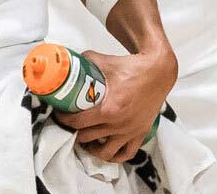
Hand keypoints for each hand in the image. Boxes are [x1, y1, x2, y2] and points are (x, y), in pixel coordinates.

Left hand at [56, 48, 172, 162]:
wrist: (158, 71)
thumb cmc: (130, 66)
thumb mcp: (101, 61)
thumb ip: (81, 64)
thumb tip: (64, 65)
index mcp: (109, 109)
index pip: (77, 122)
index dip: (62, 120)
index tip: (58, 114)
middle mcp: (120, 124)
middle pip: (86, 137)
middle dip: (73, 132)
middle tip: (67, 125)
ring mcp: (131, 131)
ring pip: (105, 152)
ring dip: (91, 147)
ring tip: (83, 140)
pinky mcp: (141, 133)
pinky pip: (126, 153)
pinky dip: (114, 155)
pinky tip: (104, 148)